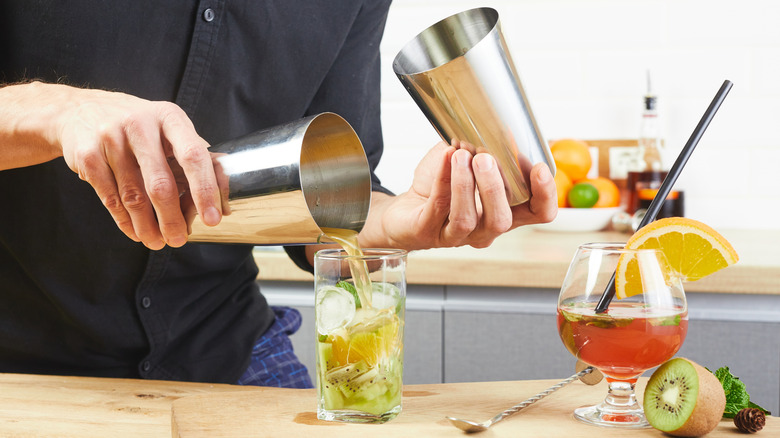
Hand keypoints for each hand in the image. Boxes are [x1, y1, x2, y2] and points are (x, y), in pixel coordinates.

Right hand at [55, 86, 223, 249]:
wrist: (79, 110)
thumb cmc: (139, 126)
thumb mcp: (169, 128)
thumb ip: (196, 156)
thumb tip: (225, 195)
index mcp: (169, 117)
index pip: (194, 156)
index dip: (205, 190)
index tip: (213, 218)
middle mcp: (140, 124)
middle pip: (161, 183)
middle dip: (172, 218)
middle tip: (179, 240)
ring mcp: (110, 138)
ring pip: (133, 196)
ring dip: (147, 226)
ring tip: (157, 242)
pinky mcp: (87, 155)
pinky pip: (110, 198)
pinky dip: (124, 221)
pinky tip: (135, 231)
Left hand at [363, 142, 556, 250]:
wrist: (406, 208)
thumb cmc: (442, 186)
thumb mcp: (470, 162)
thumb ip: (486, 147)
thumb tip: (498, 119)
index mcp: (505, 212)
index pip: (537, 213)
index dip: (544, 194)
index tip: (539, 167)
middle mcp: (485, 229)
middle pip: (501, 220)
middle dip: (495, 188)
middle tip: (485, 158)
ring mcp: (456, 236)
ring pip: (467, 219)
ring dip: (464, 185)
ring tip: (460, 155)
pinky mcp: (428, 232)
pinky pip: (438, 209)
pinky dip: (442, 181)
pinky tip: (444, 159)